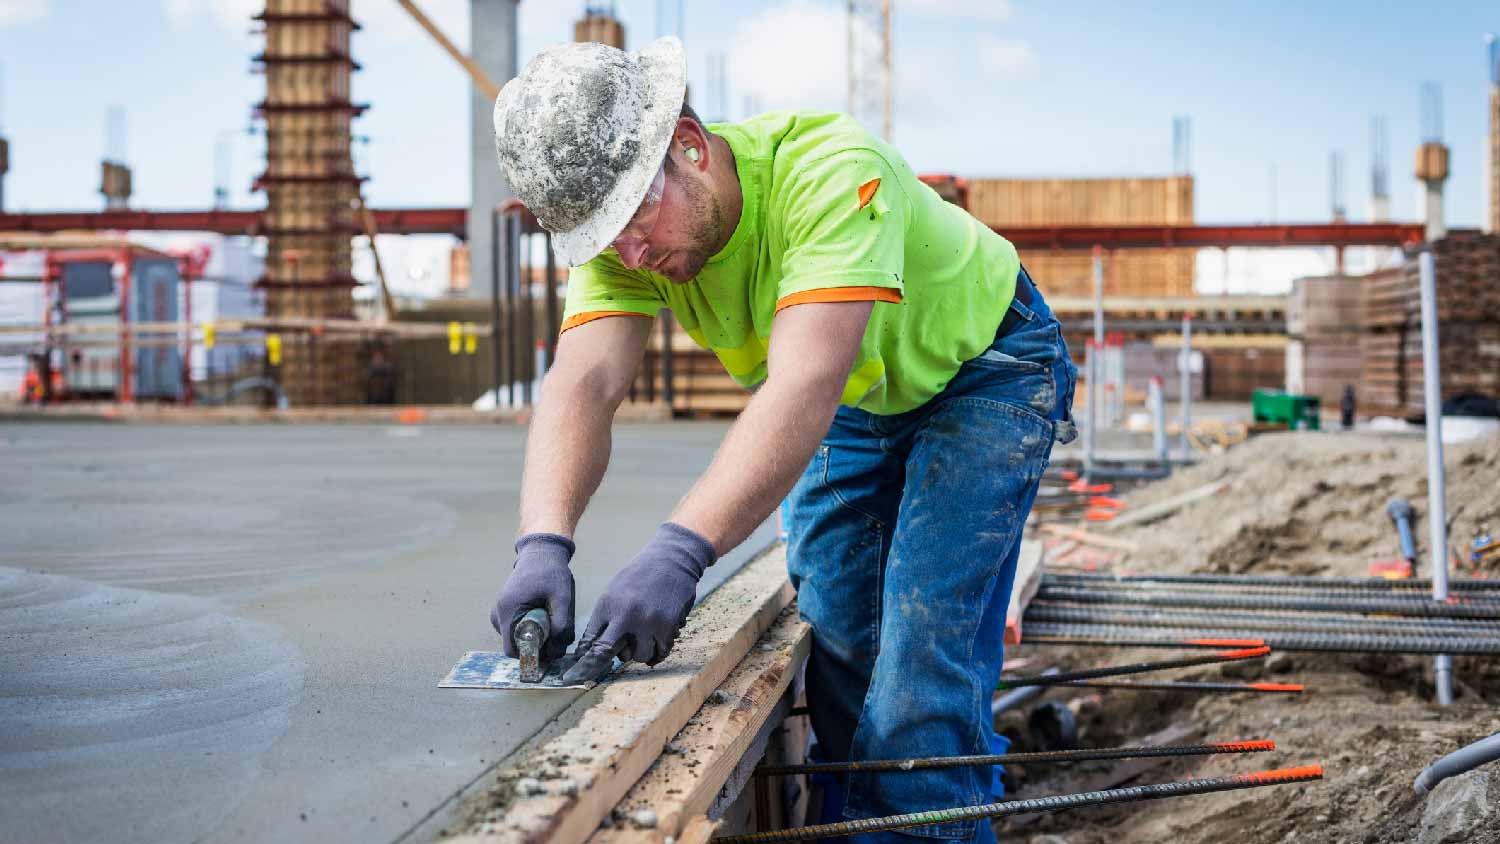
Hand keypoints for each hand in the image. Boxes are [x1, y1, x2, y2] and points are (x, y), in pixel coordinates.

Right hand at [491, 533, 575, 659]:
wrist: (541, 552)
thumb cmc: (551, 572)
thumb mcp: (562, 597)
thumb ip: (561, 623)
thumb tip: (556, 650)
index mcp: (508, 610)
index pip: (511, 650)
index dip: (529, 655)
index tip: (547, 651)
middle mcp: (498, 613)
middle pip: (514, 645)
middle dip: (535, 646)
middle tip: (555, 636)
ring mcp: (499, 611)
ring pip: (515, 638)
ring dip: (533, 636)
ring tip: (550, 621)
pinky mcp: (504, 609)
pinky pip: (515, 629)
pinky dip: (528, 628)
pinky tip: (542, 616)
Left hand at [562, 522, 716, 683]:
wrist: (671, 559)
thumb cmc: (640, 575)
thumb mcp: (614, 591)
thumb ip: (605, 618)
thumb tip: (592, 648)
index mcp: (607, 605)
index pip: (589, 642)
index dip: (580, 662)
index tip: (570, 677)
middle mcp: (625, 615)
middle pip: (606, 653)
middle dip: (599, 665)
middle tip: (595, 670)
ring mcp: (647, 622)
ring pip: (637, 657)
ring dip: (638, 653)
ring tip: (641, 639)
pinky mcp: (667, 626)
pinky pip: (660, 653)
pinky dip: (657, 652)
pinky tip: (656, 642)